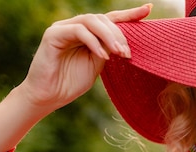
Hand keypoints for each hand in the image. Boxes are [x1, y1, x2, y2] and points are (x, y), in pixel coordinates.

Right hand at [19, 4, 150, 112]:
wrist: (48, 96)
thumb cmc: (71, 82)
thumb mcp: (97, 65)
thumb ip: (107, 51)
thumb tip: (123, 43)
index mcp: (87, 33)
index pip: (110, 19)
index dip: (129, 14)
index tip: (148, 10)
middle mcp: (75, 26)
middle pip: (103, 19)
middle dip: (119, 34)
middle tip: (127, 54)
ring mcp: (63, 28)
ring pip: (92, 21)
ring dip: (109, 37)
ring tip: (119, 54)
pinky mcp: (53, 34)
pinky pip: (79, 31)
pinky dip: (94, 43)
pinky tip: (103, 56)